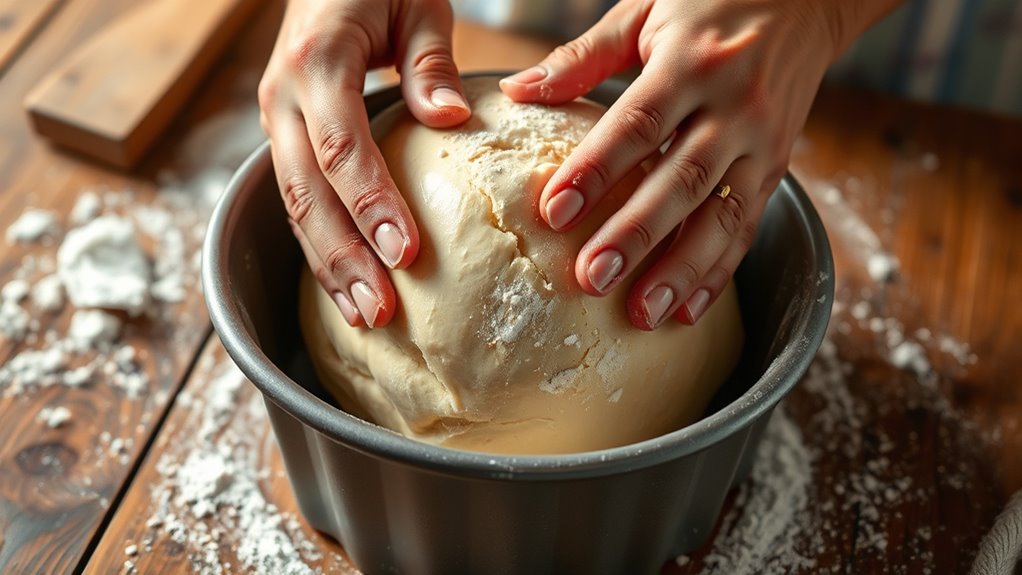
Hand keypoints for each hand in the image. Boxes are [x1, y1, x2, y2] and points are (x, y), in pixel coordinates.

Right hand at [259, 0, 469, 327]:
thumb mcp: (416, 3)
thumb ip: (430, 61)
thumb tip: (452, 117)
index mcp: (317, 62)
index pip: (341, 146)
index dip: (369, 203)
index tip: (406, 252)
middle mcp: (284, 98)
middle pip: (308, 192)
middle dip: (344, 256)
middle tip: (381, 310)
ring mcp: (277, 120)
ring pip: (296, 206)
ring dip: (329, 265)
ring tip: (365, 316)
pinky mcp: (285, 137)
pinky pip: (299, 200)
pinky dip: (320, 247)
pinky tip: (345, 286)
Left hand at [500, 0, 861, 329]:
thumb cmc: (711, 1)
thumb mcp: (645, 10)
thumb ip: (583, 56)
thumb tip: (516, 92)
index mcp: (691, 61)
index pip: (637, 123)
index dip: (596, 169)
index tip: (554, 211)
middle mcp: (734, 105)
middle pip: (681, 179)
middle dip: (636, 234)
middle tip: (591, 278)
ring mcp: (762, 141)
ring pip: (722, 215)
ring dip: (682, 269)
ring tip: (642, 313)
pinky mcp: (778, 166)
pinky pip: (748, 226)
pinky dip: (718, 272)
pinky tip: (686, 309)